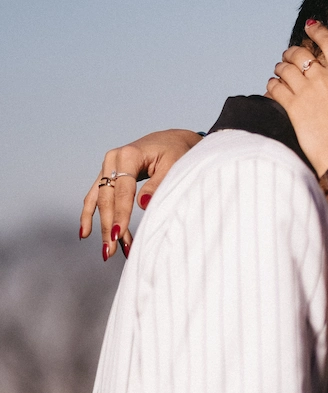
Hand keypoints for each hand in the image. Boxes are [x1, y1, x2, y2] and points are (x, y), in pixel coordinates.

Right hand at [79, 129, 202, 260]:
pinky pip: (94, 197)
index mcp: (128, 154)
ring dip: (101, 226)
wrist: (170, 140)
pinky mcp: (106, 175)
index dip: (120, 214)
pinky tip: (86, 233)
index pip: (122, 190)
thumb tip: (142, 205)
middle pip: (106, 198)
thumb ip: (157, 185)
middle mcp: (112, 159)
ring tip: (107, 251)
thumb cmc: (175, 152)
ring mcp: (107, 167)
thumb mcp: (173, 166)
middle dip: (108, 226)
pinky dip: (90, 214)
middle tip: (111, 252)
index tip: (118, 235)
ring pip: (98, 200)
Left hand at [266, 21, 327, 176]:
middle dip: (293, 51)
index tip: (310, 25)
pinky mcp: (292, 108)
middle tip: (290, 55)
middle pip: (300, 53)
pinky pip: (275, 88)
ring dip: (281, 67)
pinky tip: (273, 88)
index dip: (317, 30)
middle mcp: (322, 78)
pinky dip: (272, 85)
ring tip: (280, 70)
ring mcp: (305, 92)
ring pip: (285, 69)